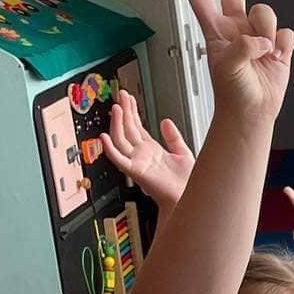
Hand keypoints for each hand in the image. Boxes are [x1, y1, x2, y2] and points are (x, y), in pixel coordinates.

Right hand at [101, 90, 195, 208]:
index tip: (128, 97)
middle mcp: (142, 155)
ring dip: (117, 124)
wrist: (190, 198)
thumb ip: (173, 137)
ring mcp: (137, 162)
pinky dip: (110, 149)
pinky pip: (119, 159)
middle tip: (120, 94)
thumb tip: (165, 121)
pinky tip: (104, 137)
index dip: (132, 111)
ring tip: (117, 108)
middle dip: (124, 111)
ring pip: (121, 140)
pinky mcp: (136, 172)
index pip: (136, 126)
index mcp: (151, 150)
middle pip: (128, 129)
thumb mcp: (183, 153)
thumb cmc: (187, 182)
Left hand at [175, 0, 293, 123]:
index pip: (202, 2)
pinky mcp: (279, 45)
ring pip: (266, 13)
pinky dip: (284, 45)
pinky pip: (286, 33)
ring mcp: (258, 35)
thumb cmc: (233, 93)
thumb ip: (243, 46)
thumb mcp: (229, 67)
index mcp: (217, 33)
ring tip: (265, 52)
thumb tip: (262, 38)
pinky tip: (277, 57)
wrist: (253, 112)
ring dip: (267, 29)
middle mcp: (237, 29)